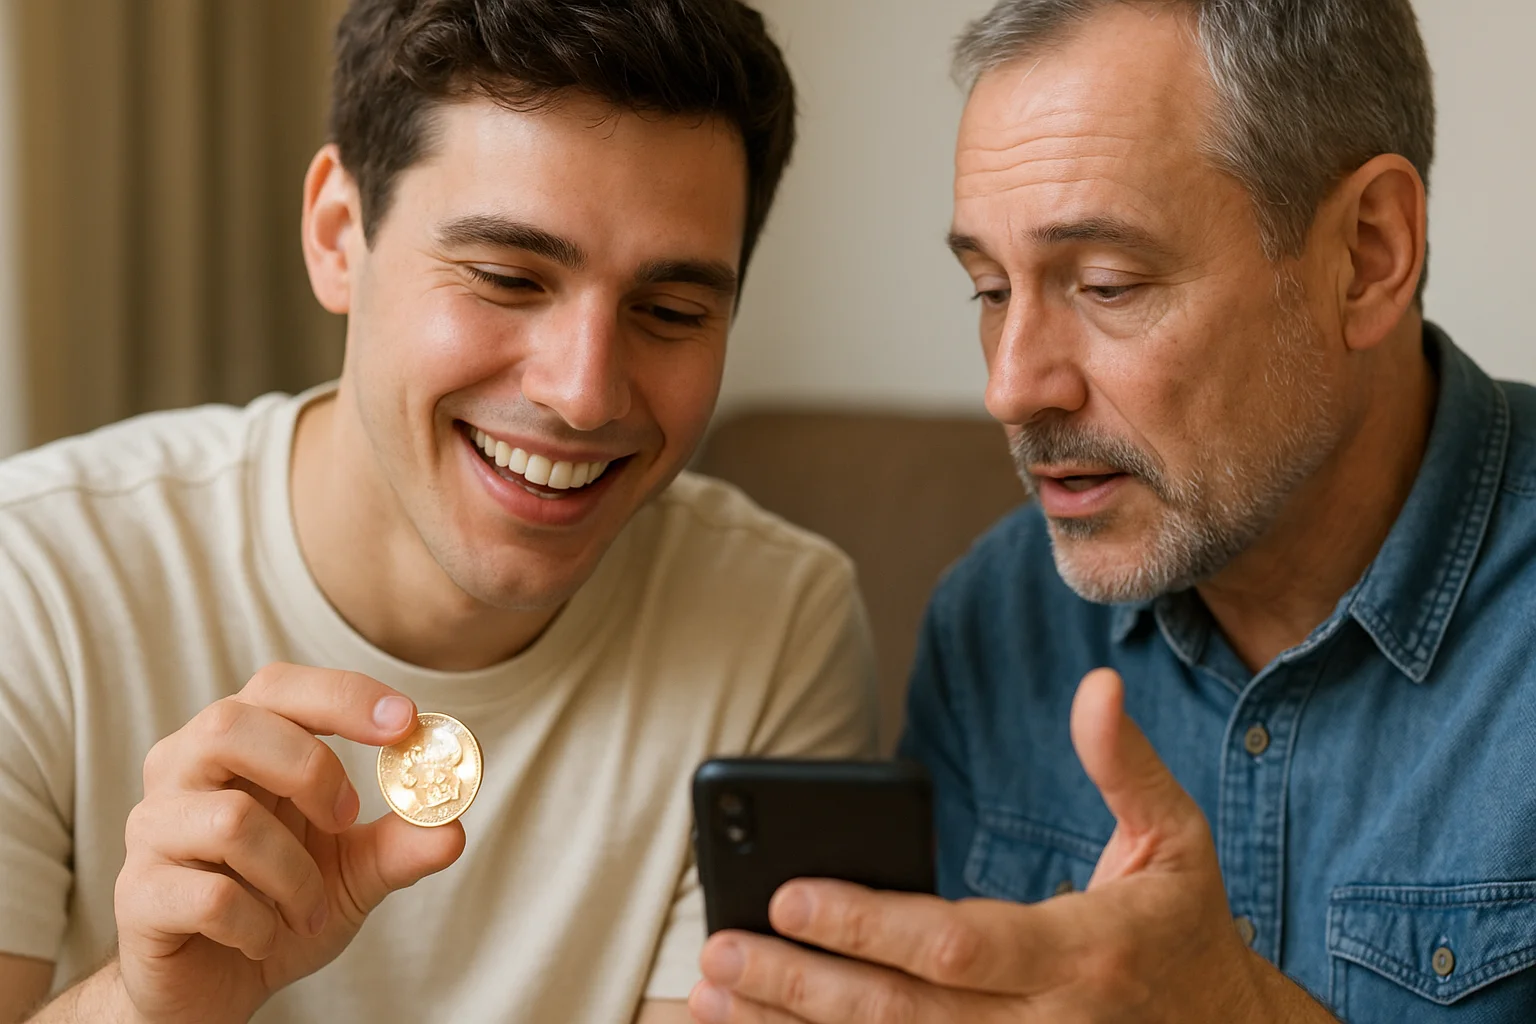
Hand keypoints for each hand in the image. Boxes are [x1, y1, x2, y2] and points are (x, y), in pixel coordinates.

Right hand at [113, 664, 466, 1023]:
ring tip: (308, 909)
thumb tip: (453, 829)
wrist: (213, 986)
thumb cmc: (277, 904)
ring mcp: (152, 831)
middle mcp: (181, 771)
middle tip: (348, 819)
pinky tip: (264, 937)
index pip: (277, 686)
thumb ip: (400, 844)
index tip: (405, 722)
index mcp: (235, 745)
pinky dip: (258, 923)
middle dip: (311, 769)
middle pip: (232, 725)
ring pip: (230, 820)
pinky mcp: (137, 895)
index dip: (341, 695)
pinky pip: (210, 896)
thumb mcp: (353, 872)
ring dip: (294, 874)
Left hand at [689, 669, 1334, 1023]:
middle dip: (802, 985)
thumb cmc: (1183, 930)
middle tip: (719, 952)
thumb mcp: (1175, 840)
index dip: (869, 925)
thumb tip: (1095, 687)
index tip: (791, 895)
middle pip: (903, 1013)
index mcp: (1084, 954)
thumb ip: (1126, 766)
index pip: (958, 942)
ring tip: (712, 1000)